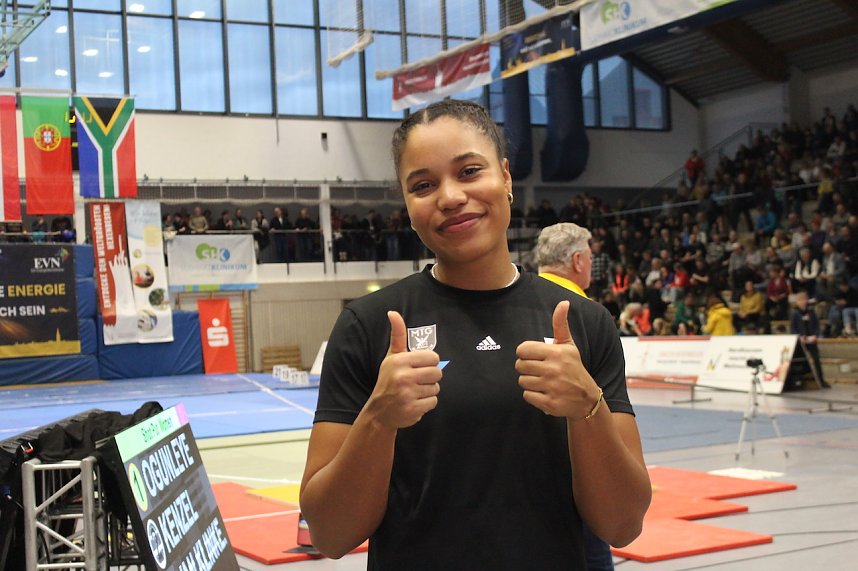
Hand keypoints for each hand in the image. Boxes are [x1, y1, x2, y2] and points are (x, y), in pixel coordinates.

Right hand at [365, 311, 441, 428]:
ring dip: (428, 391)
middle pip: (437, 373)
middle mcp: (402, 376)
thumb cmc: (388, 380)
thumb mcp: (391, 356)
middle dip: (430, 378)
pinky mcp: (413, 409)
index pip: (433, 358)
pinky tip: (414, 402)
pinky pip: (433, 402)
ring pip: (436, 388)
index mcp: (399, 361)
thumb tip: (393, 312)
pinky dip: (426, 404)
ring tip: (414, 392)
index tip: (419, 367)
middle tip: (418, 381)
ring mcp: (407, 394)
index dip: (429, 363)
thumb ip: (397, 335)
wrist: (379, 412)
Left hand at [516, 301, 600, 418]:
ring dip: (530, 382)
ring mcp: (551, 387)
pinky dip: (534, 396)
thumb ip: (560, 324)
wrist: (587, 399)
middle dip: (527, 369)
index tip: (535, 357)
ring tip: (544, 382)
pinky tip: (546, 393)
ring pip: (522, 381)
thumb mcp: (568, 345)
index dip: (526, 354)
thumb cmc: (574, 368)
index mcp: (556, 352)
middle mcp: (553, 369)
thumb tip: (564, 302)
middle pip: (519, 366)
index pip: (522, 350)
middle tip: (540, 371)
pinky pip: (527, 396)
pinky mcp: (549, 403)